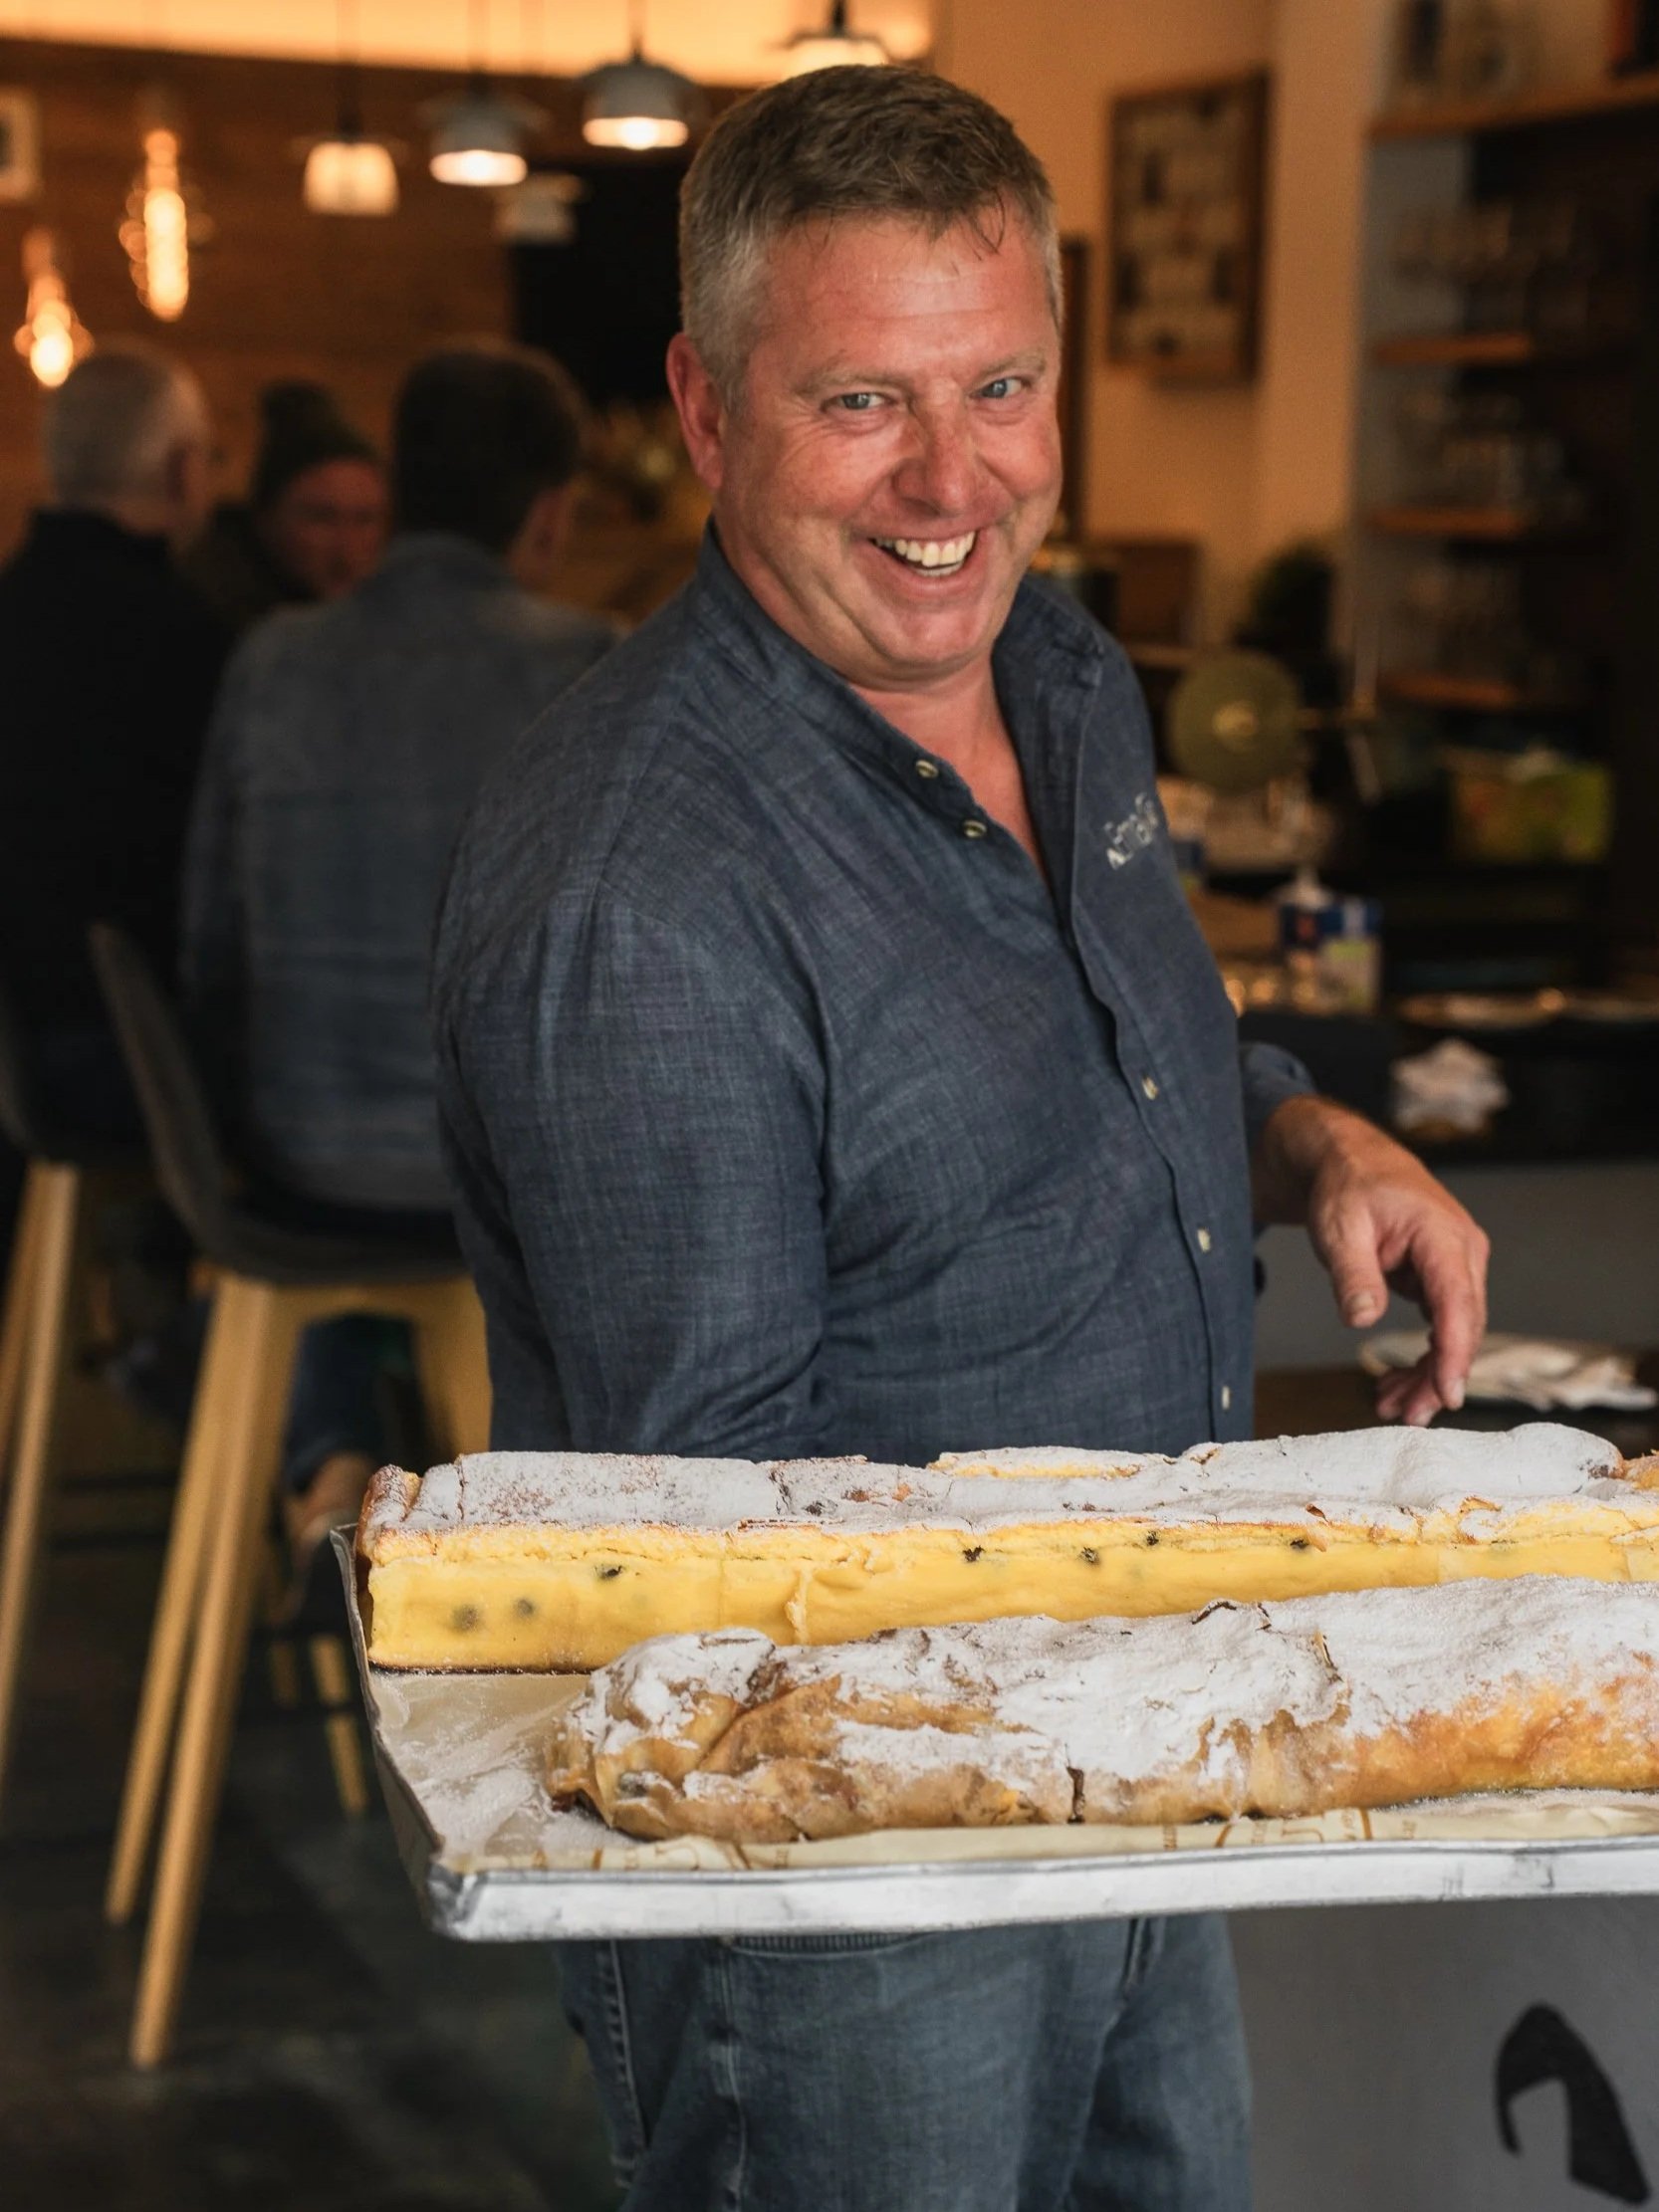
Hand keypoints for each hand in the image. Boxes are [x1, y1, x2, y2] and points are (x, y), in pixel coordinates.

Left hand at [1254, 1097, 1489, 1426]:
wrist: (1347, 1160)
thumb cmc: (1346, 1186)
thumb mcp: (1339, 1228)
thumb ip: (1353, 1275)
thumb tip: (1363, 1318)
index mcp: (1443, 1235)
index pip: (1459, 1305)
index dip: (1455, 1355)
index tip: (1446, 1395)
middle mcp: (1461, 1251)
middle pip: (1462, 1327)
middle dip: (1437, 1377)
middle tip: (1404, 1416)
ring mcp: (1455, 1264)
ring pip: (1453, 1331)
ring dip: (1427, 1372)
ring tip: (1390, 1405)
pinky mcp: (1441, 1276)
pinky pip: (1441, 1324)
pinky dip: (1422, 1354)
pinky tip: (1396, 1382)